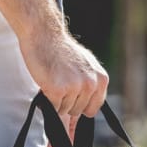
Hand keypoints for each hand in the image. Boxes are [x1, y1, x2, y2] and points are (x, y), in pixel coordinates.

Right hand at [16, 26, 108, 145]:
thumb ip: (92, 84)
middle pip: (78, 111)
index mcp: (101, 79)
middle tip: (60, 82)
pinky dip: (48, 99)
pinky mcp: (59, 89)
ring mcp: (75, 87)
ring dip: (57, 100)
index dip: (80, 105)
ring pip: (65, 110)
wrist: (45, 35)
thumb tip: (91, 109)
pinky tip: (47, 82)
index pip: (93, 109)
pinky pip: (54, 107)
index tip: (71, 96)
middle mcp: (91, 84)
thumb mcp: (86, 66)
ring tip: (54, 80)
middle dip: (67, 102)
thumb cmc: (61, 50)